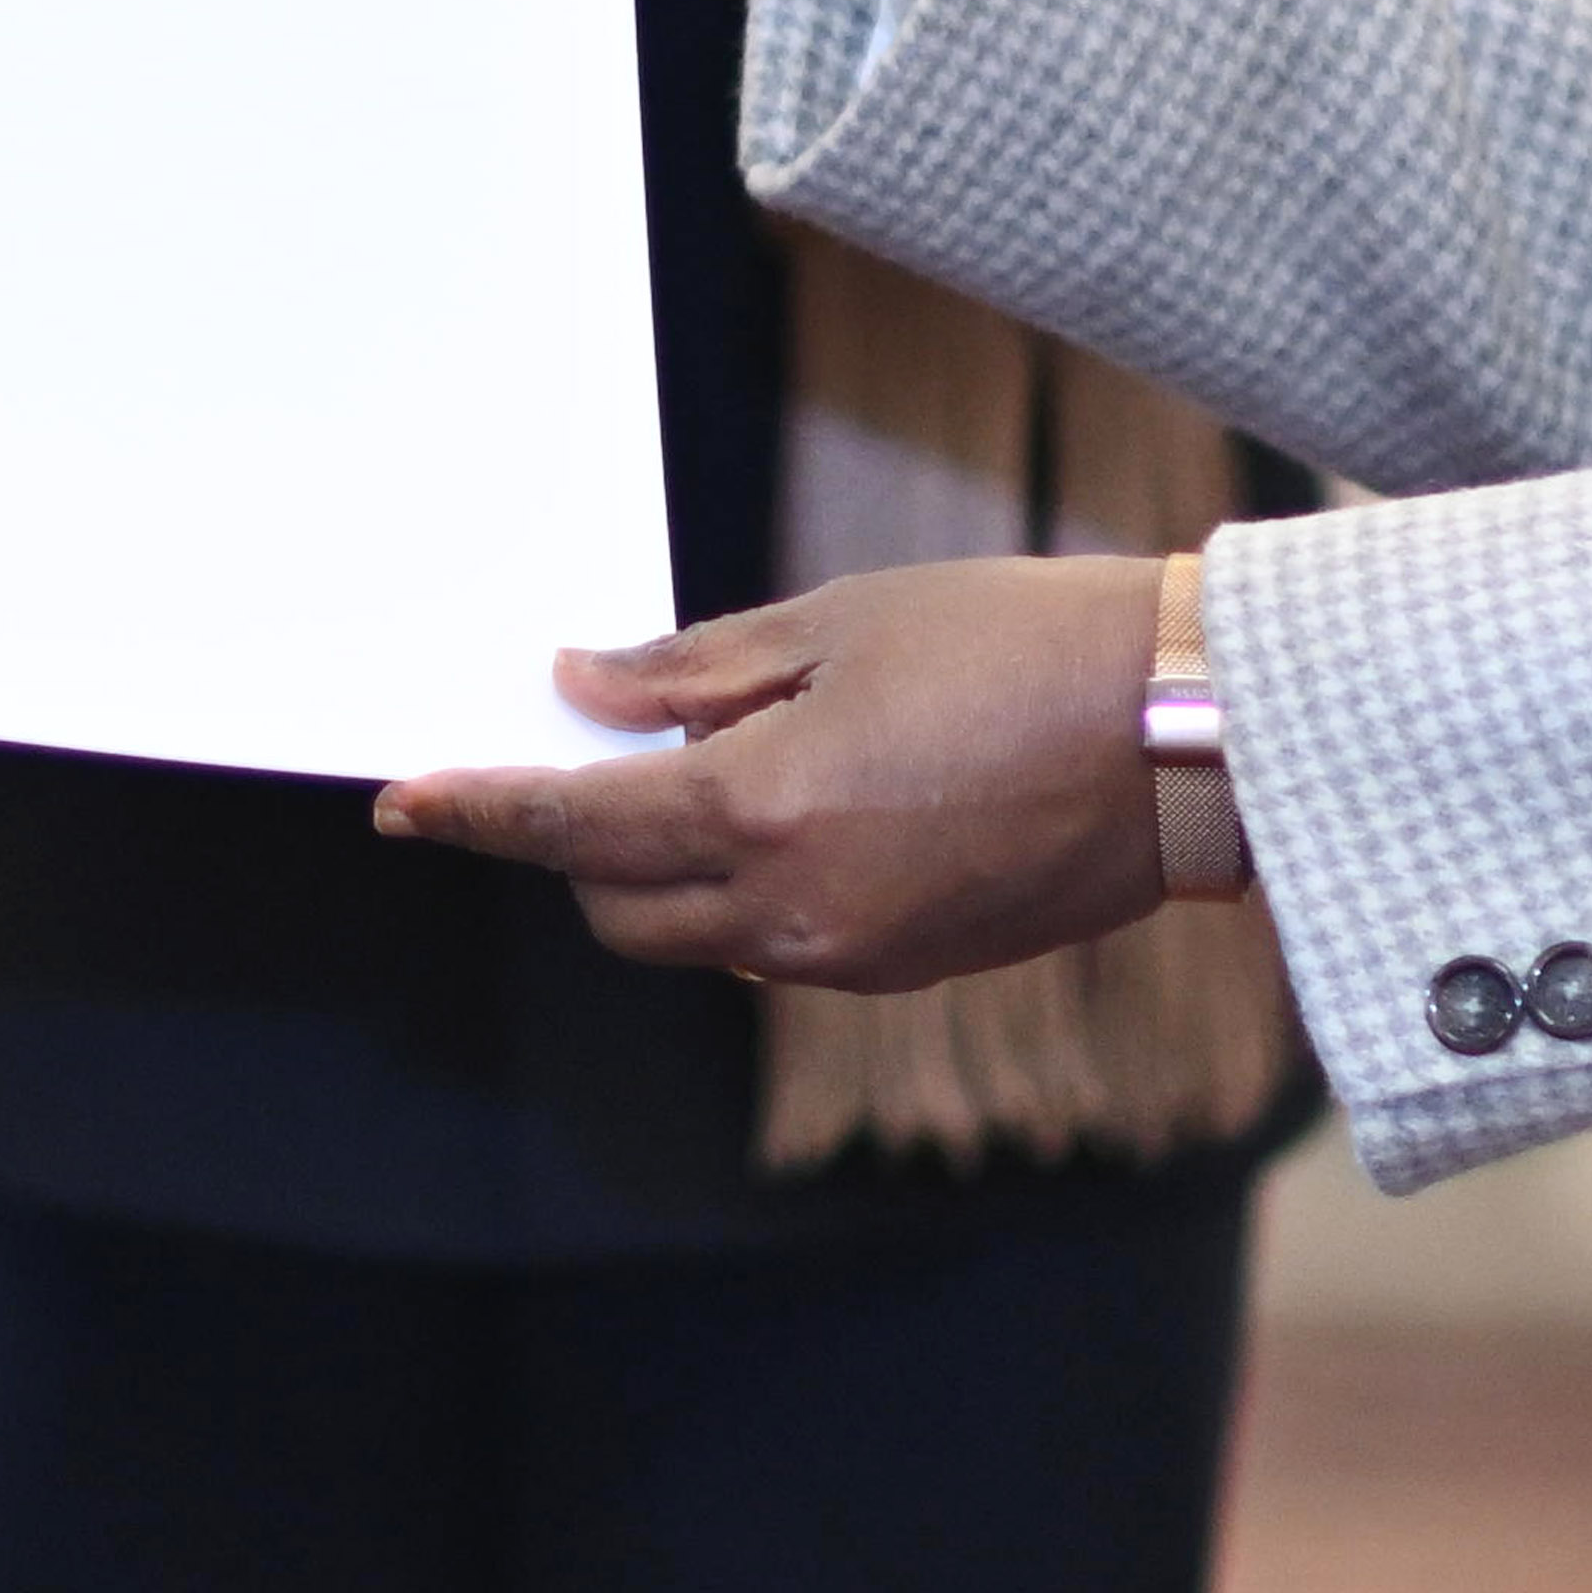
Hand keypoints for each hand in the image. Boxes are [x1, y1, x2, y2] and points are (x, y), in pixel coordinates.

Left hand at [370, 554, 1172, 989]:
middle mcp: (796, 912)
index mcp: (765, 812)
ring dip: (658, 870)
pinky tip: (779, 804)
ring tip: (685, 766)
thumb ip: (693, 672)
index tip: (406, 799)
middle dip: (573, 843)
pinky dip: (742, 889)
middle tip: (579, 751)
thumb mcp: (838, 624)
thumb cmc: (1017, 643)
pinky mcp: (906, 968)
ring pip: (698, 936)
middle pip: (619, 906)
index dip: (479, 810)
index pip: (573, 829)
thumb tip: (583, 690)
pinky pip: (776, 944)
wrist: (1185, 733)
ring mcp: (854, 956)